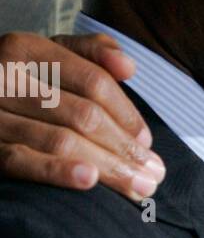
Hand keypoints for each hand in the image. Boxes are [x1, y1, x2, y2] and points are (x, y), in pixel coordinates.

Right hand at [0, 31, 164, 200]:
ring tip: (139, 188)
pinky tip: (90, 181)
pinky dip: (57, 171)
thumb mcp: (46, 57)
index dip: (126, 113)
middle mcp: (5, 77)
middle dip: (124, 147)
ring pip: (62, 141)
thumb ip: (89, 54)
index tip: (146, 141)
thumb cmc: (17, 83)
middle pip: (83, 115)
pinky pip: (21, 161)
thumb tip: (129, 67)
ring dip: (108, 167)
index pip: (92, 81)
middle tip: (154, 174)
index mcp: (25, 49)